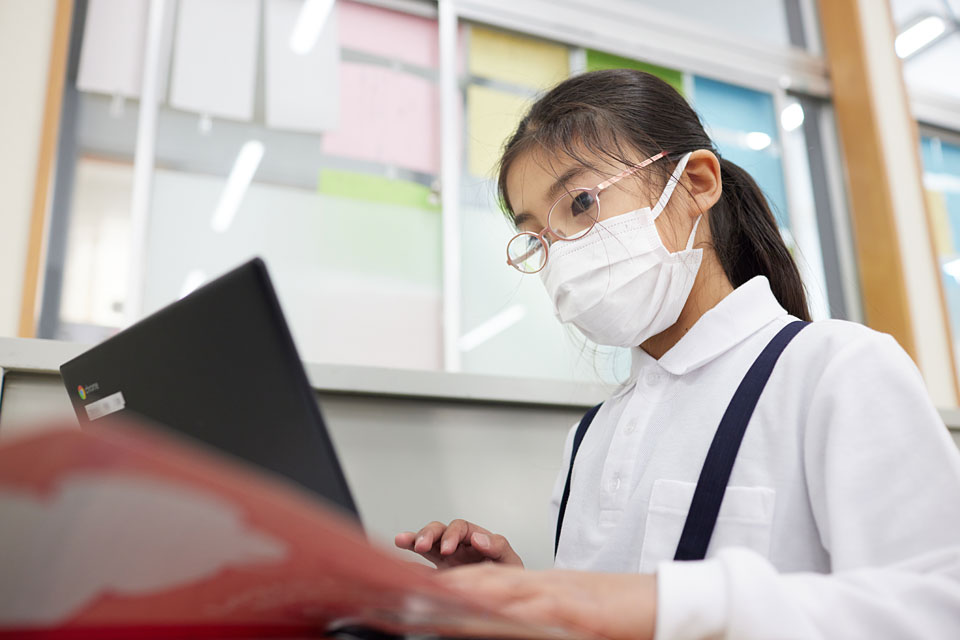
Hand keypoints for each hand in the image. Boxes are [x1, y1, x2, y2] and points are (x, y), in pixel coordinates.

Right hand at [394, 519, 523, 568]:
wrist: (504, 601)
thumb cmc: (507, 578)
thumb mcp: (509, 560)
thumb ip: (498, 547)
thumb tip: (479, 538)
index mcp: (475, 538)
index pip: (460, 528)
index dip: (452, 535)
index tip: (448, 549)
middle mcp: (458, 545)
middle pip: (439, 529)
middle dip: (429, 534)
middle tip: (423, 546)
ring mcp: (445, 557)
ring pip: (428, 540)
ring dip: (415, 538)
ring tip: (402, 540)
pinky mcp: (437, 571)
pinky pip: (420, 559)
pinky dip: (409, 552)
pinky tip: (400, 547)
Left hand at [439, 565, 656, 639]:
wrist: (660, 601)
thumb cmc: (617, 611)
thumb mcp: (568, 613)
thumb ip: (534, 618)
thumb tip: (500, 623)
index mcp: (539, 586)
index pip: (488, 579)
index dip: (453, 582)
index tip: (422, 587)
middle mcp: (542, 585)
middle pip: (484, 579)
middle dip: (446, 585)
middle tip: (409, 589)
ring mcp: (554, 594)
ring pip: (498, 587)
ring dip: (462, 592)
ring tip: (429, 595)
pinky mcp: (570, 608)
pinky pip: (528, 607)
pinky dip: (502, 609)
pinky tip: (481, 610)